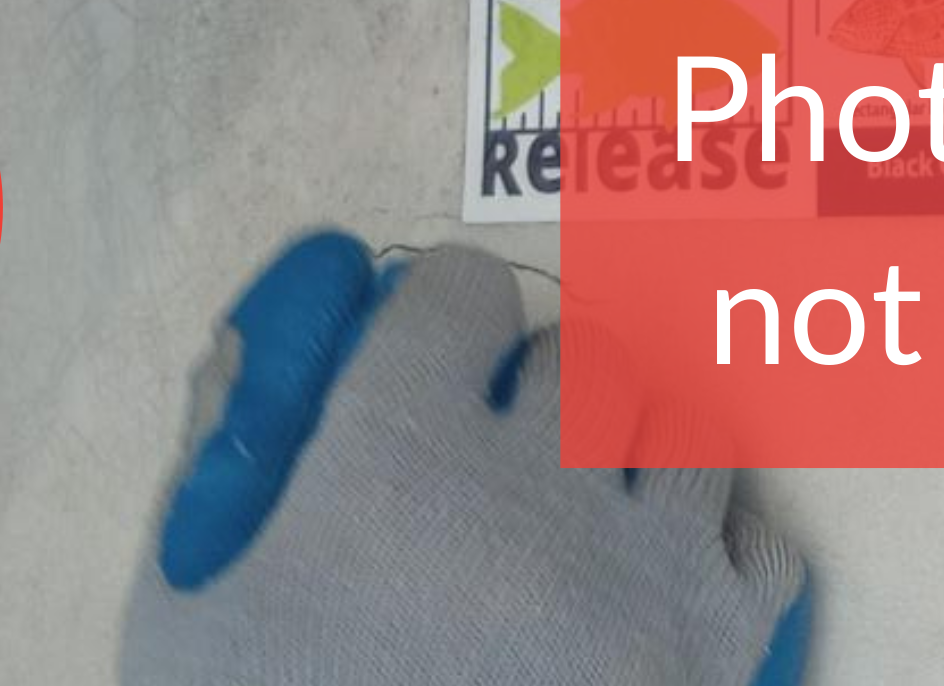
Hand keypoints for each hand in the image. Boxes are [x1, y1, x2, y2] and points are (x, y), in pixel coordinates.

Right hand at [124, 234, 810, 685]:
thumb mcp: (188, 625)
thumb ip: (217, 474)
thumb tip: (256, 351)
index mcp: (395, 464)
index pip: (456, 292)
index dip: (436, 325)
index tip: (427, 362)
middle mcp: (537, 490)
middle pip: (579, 355)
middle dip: (535, 392)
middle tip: (493, 464)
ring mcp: (645, 568)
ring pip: (679, 428)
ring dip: (631, 460)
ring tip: (580, 521)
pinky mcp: (720, 649)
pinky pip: (755, 537)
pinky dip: (712, 552)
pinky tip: (655, 583)